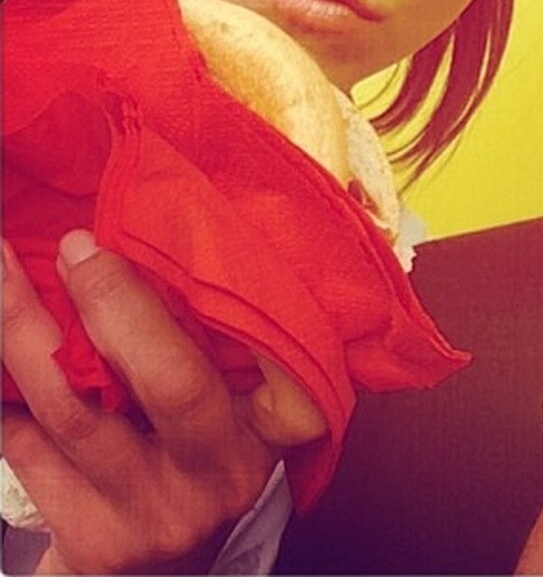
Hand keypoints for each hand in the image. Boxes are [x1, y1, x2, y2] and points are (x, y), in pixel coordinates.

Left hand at [2, 233, 279, 574]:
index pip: (266, 356)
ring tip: (3, 270)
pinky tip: (3, 339)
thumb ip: (216, 338)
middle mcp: (217, 473)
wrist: (172, 556)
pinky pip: (24, 446)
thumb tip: (151, 245)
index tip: (161, 248)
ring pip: (70, 409)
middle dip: (110, 302)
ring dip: (24, 329)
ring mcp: (151, 511)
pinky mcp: (89, 538)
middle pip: (166, 378)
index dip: (223, 302)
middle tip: (74, 247)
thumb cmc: (208, 446)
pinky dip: (7, 385)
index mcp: (269, 426)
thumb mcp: (242, 399)